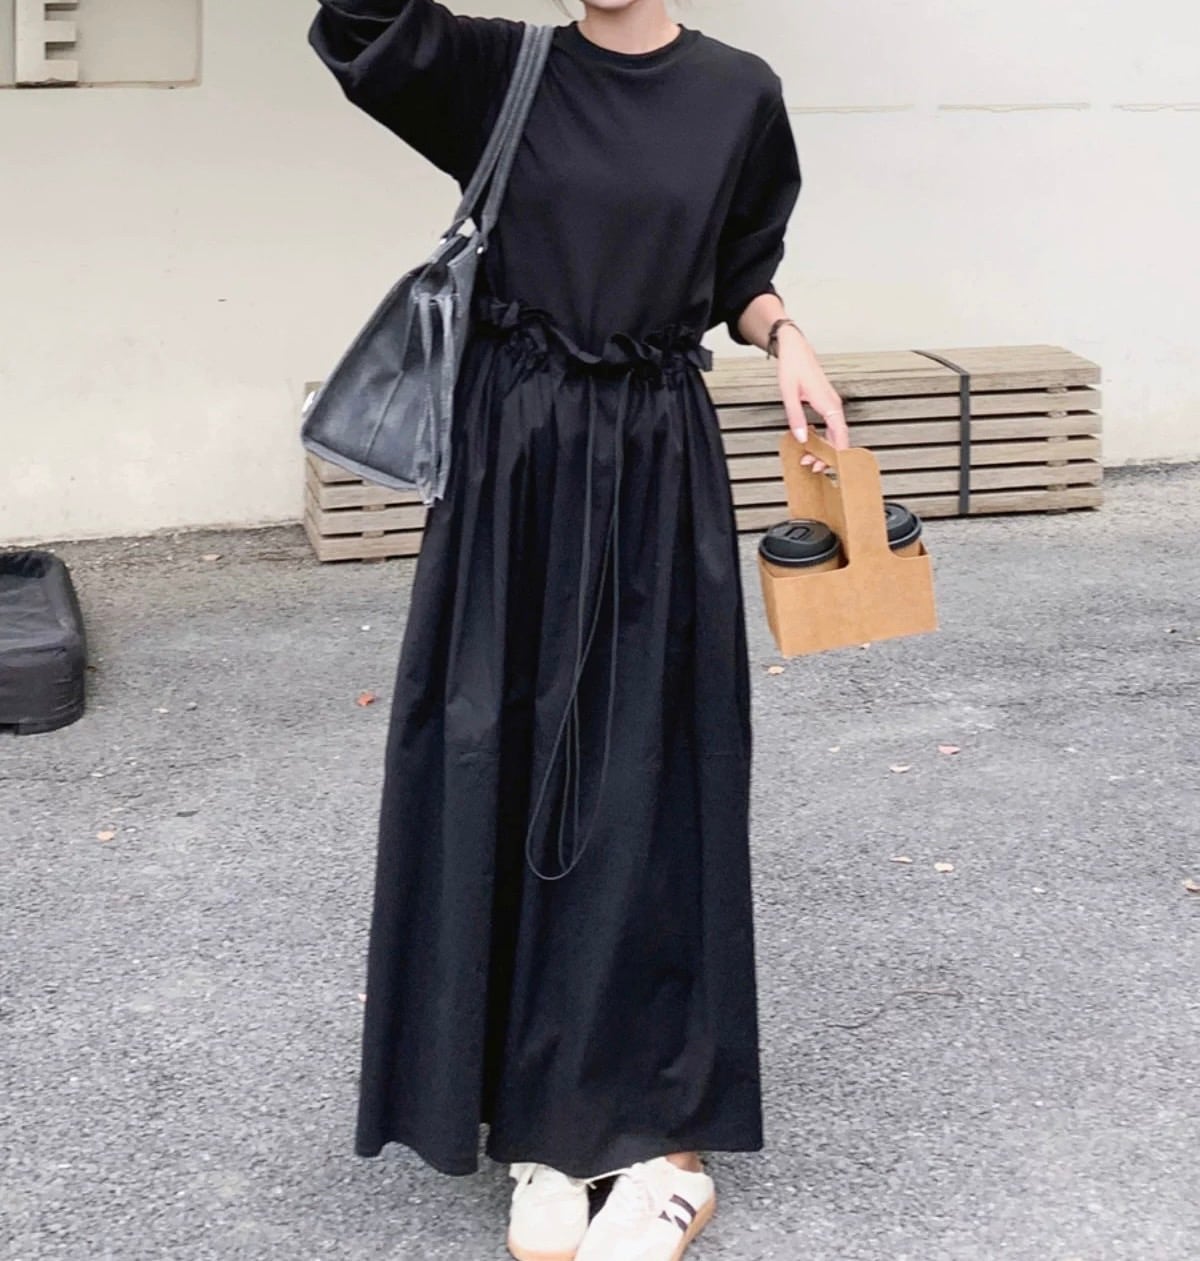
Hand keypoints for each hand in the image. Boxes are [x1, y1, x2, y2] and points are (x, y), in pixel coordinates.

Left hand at [774, 326, 849, 473]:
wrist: (795, 348)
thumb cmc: (793, 366)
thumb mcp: (789, 394)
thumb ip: (796, 418)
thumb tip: (802, 438)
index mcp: (828, 404)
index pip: (839, 436)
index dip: (834, 454)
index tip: (826, 466)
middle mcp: (833, 405)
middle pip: (838, 438)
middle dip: (827, 455)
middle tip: (812, 466)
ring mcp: (831, 404)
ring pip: (834, 433)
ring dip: (824, 447)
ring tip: (808, 457)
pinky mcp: (826, 403)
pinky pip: (830, 426)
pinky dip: (823, 437)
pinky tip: (811, 441)